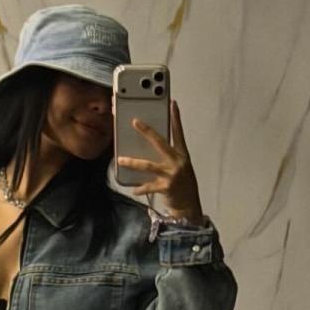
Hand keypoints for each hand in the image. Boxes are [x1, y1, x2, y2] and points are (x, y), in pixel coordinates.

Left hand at [116, 99, 204, 220]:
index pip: (178, 133)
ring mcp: (172, 174)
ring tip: (120, 159)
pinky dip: (140, 188)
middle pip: (160, 143)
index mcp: (182, 155)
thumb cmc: (183, 184)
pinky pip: (148, 186)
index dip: (176, 118)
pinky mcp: (166, 187)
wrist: (189, 206)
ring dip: (132, 162)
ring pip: (148, 165)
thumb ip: (168, 157)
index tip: (172, 104)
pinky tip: (134, 190)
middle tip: (135, 121)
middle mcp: (178, 162)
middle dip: (147, 131)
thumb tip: (149, 147)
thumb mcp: (180, 167)